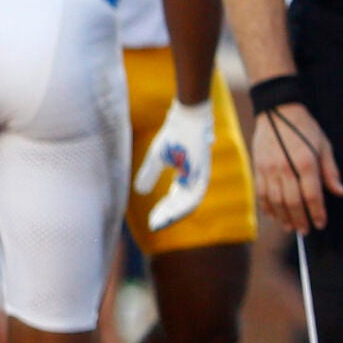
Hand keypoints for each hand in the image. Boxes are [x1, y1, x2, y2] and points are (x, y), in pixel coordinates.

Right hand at [134, 98, 215, 232]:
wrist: (186, 117)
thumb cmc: (174, 134)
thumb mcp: (156, 158)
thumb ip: (149, 174)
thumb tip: (139, 192)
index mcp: (187, 177)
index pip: (177, 200)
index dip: (165, 212)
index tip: (152, 222)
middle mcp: (196, 179)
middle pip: (183, 205)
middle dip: (168, 216)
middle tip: (154, 226)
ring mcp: (201, 176)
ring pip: (190, 203)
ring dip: (174, 214)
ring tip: (160, 222)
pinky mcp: (203, 171)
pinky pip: (195, 194)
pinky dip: (183, 205)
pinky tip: (172, 212)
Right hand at [252, 102, 342, 233]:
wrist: (276, 110)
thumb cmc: (305, 128)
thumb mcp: (324, 145)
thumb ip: (330, 171)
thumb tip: (340, 192)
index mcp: (305, 162)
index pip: (312, 195)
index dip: (317, 212)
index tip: (321, 224)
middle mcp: (285, 168)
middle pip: (292, 202)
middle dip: (300, 219)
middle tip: (305, 231)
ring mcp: (268, 169)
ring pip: (275, 201)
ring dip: (283, 217)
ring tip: (290, 227)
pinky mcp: (257, 168)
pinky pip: (261, 193)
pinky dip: (267, 207)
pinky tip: (274, 216)